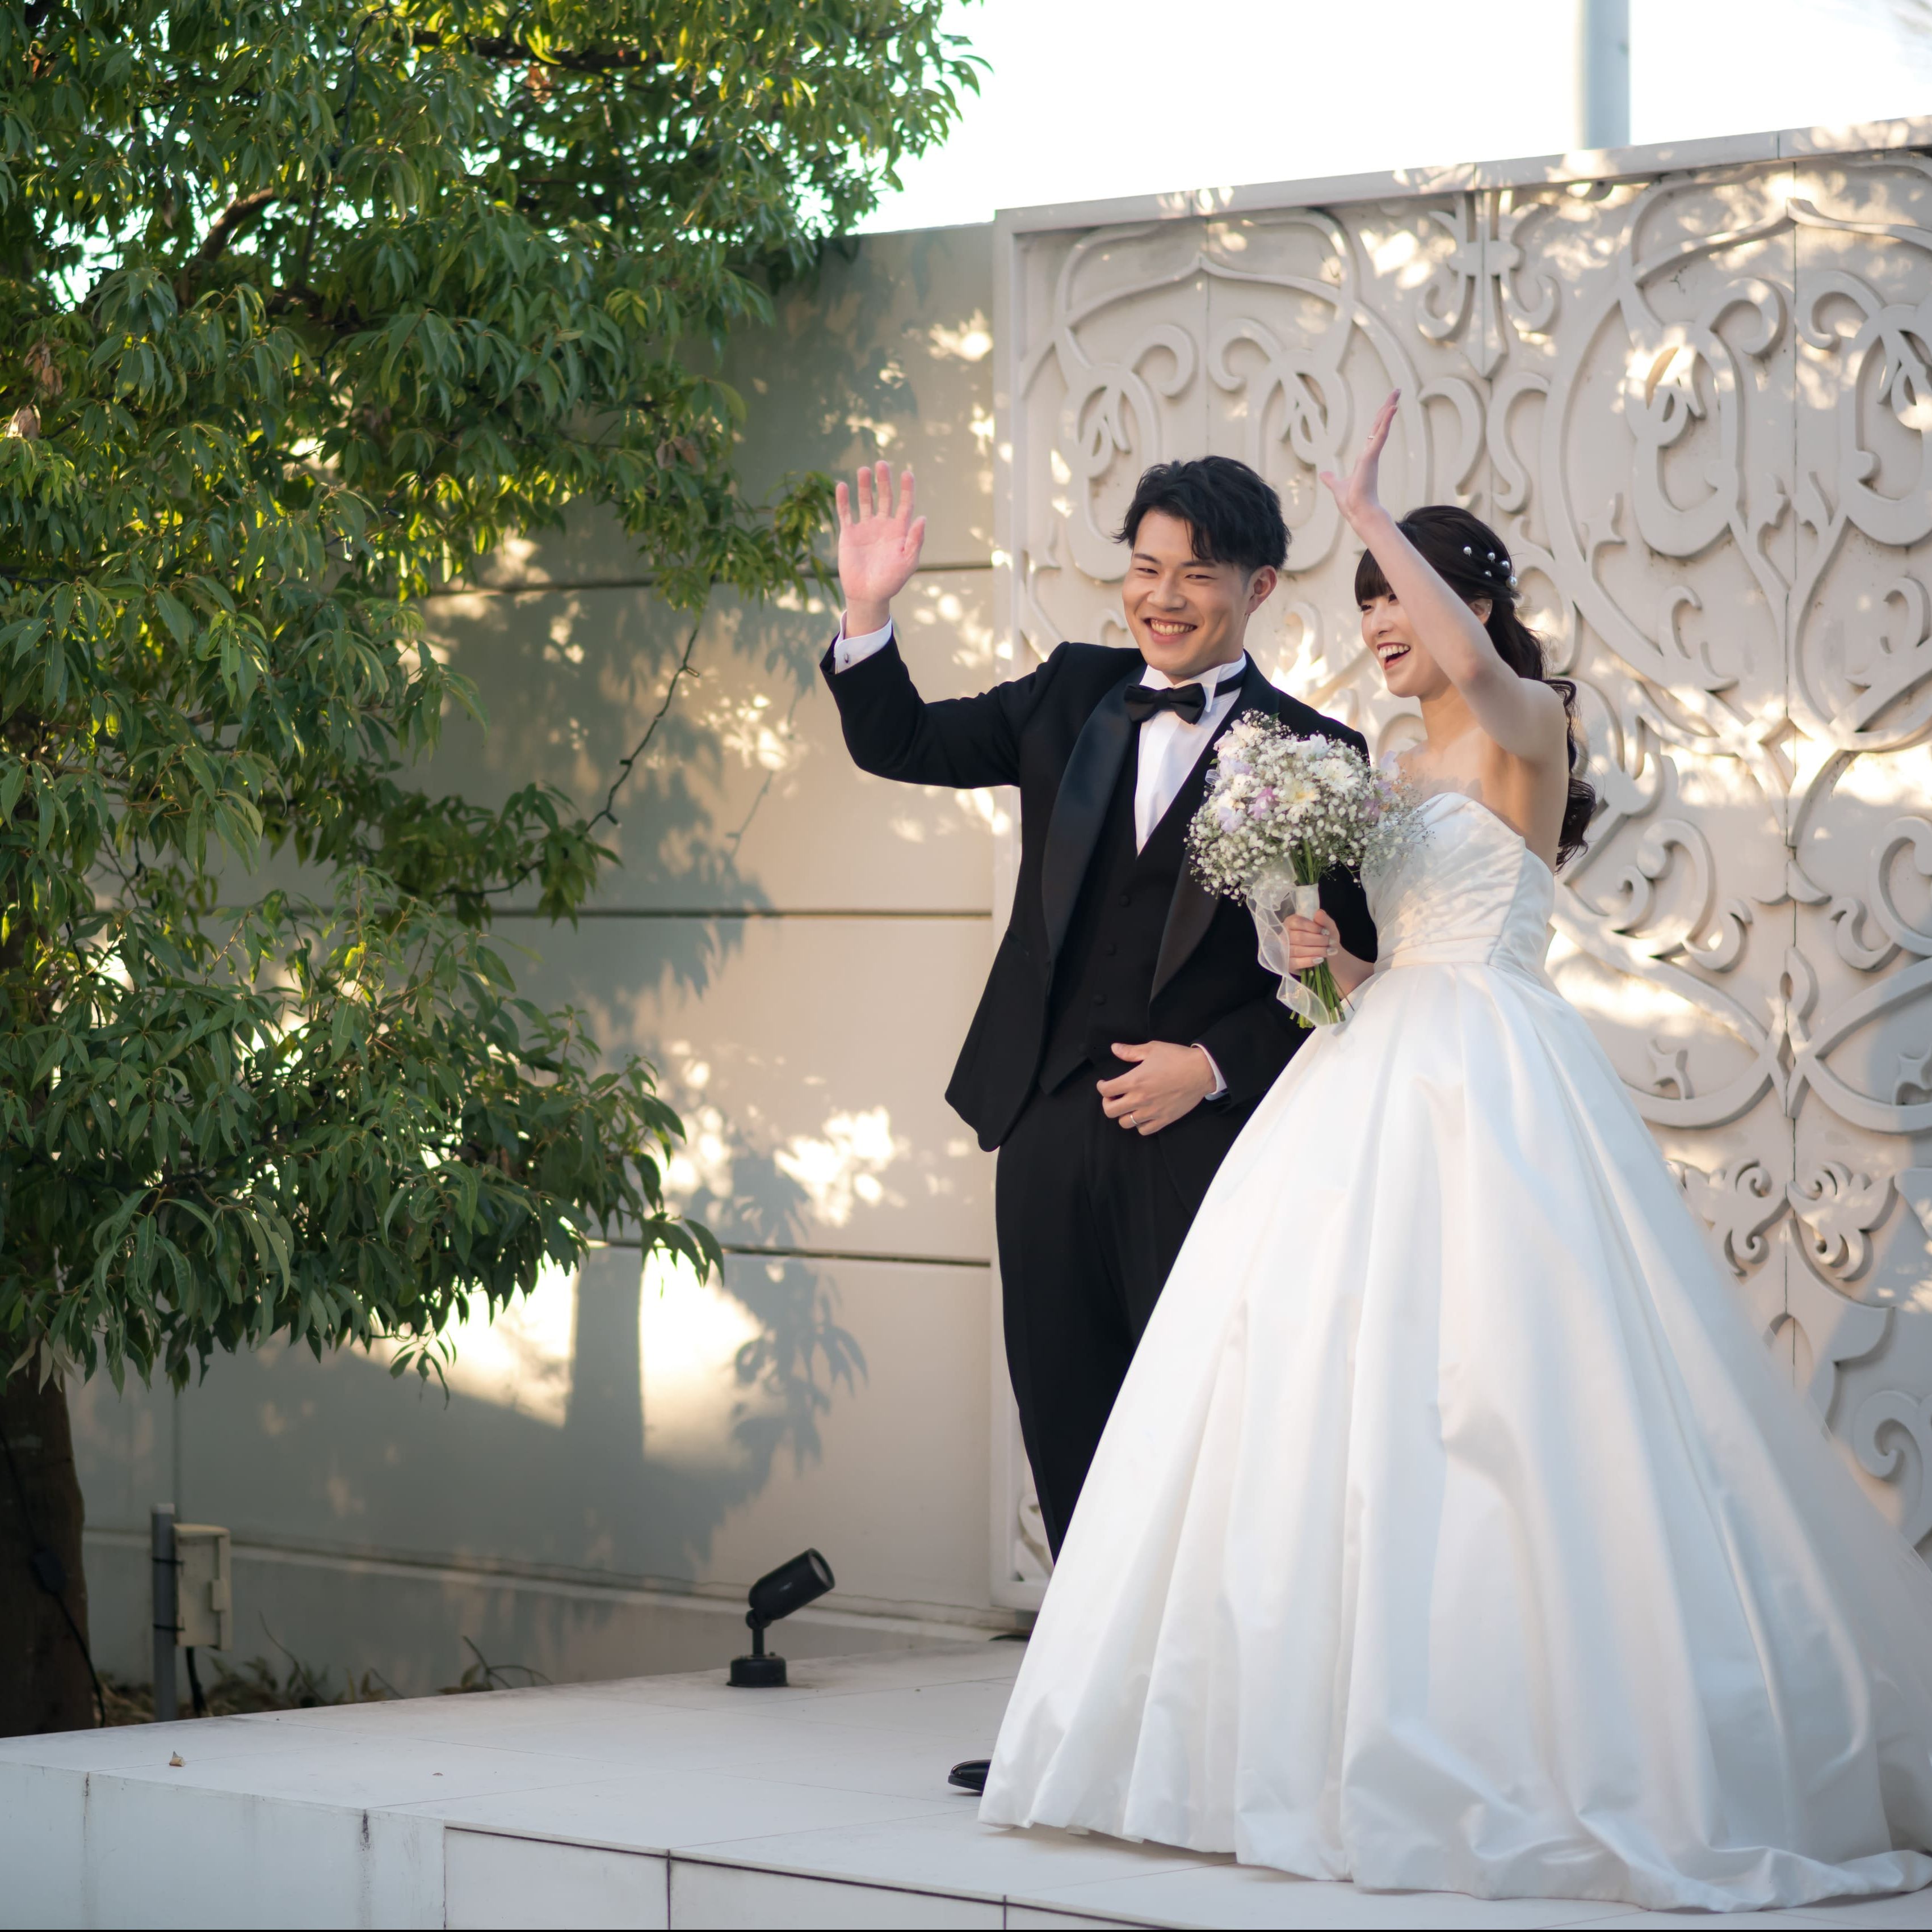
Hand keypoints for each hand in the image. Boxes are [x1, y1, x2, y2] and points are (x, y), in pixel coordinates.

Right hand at [835, 461, 925, 634]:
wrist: (868, 595)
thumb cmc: (891, 582)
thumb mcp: (907, 563)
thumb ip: (914, 541)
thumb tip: (922, 518)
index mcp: (899, 531)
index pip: (905, 504)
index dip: (907, 489)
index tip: (907, 473)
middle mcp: (883, 525)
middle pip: (885, 497)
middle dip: (884, 481)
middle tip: (882, 464)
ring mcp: (865, 528)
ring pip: (865, 501)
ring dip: (865, 486)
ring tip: (864, 470)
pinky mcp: (849, 534)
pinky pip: (846, 513)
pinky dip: (843, 500)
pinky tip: (842, 485)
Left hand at [1097, 1041, 1216, 1135]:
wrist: (1201, 1071)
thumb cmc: (1177, 1058)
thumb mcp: (1152, 1049)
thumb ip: (1130, 1051)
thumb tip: (1114, 1048)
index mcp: (1134, 1081)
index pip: (1106, 1091)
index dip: (1101, 1087)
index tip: (1104, 1084)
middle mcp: (1140, 1099)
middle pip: (1110, 1111)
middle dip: (1107, 1103)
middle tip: (1113, 1097)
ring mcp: (1151, 1112)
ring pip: (1125, 1123)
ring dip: (1122, 1115)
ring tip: (1127, 1107)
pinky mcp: (1164, 1119)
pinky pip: (1144, 1130)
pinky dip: (1139, 1125)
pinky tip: (1142, 1115)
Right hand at [1284, 908, 1340, 972]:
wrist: (1327, 955)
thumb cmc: (1324, 938)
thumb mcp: (1328, 927)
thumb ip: (1324, 919)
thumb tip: (1319, 913)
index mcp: (1291, 922)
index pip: (1297, 922)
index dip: (1313, 927)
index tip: (1326, 932)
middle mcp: (1284, 935)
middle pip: (1298, 937)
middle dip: (1318, 940)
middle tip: (1330, 943)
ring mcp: (1284, 950)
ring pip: (1297, 950)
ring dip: (1316, 951)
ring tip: (1328, 951)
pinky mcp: (1287, 964)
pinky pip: (1295, 962)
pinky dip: (1309, 961)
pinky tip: (1319, 959)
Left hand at [1318, 390, 1398, 531]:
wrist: (1358, 513)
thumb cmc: (1351, 503)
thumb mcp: (1337, 486)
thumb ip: (1332, 479)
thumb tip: (1324, 474)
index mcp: (1365, 457)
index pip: (1373, 432)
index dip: (1380, 418)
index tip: (1388, 406)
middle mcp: (1370, 453)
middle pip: (1379, 424)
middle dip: (1388, 406)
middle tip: (1397, 390)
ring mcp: (1372, 454)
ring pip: (1381, 426)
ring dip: (1389, 408)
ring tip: (1397, 392)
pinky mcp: (1371, 457)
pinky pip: (1380, 436)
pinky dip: (1385, 422)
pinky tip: (1391, 409)